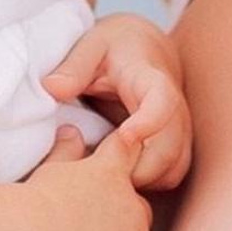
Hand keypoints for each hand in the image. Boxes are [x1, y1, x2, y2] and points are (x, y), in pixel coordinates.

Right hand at [21, 123, 154, 230]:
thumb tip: (71, 131)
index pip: (129, 152)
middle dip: (123, 216)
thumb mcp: (52, 169)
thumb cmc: (34, 203)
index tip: (115, 170)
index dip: (124, 157)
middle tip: (89, 228)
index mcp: (112, 173)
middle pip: (140, 208)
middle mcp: (133, 204)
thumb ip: (68, 151)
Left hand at [46, 14, 193, 189]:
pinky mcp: (175, 148)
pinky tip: (113, 177)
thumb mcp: (91, 45)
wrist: (143, 49)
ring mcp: (178, 132)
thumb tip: (52, 89)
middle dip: (134, 168)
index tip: (123, 136)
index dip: (148, 123)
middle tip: (93, 169)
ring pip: (171, 171)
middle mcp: (175, 110)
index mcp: (152, 80)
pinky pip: (168, 178)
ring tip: (99, 176)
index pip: (162, 102)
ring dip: (138, 180)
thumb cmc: (114, 47)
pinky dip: (144, 185)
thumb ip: (73, 67)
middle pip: (168, 150)